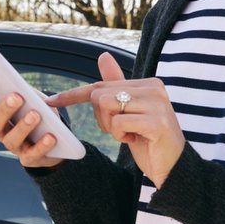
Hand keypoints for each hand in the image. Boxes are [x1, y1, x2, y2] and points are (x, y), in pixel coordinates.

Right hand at [0, 75, 66, 167]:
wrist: (55, 138)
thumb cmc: (37, 111)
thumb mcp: (30, 97)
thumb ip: (23, 89)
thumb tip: (18, 81)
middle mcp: (0, 130)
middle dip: (4, 110)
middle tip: (16, 97)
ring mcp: (13, 146)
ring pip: (11, 140)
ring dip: (22, 127)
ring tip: (35, 115)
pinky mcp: (28, 158)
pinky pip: (32, 154)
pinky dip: (41, 145)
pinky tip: (50, 136)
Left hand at [47, 52, 185, 187]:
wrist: (173, 168)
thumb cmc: (148, 140)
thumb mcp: (127, 113)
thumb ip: (116, 86)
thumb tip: (103, 55)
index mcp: (147, 84)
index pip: (101, 85)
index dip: (73, 95)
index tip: (51, 101)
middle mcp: (154, 88)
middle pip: (100, 95)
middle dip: (101, 118)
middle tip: (121, 131)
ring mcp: (157, 103)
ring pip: (106, 106)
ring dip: (110, 127)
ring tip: (129, 134)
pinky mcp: (156, 121)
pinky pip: (118, 123)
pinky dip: (120, 136)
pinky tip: (136, 140)